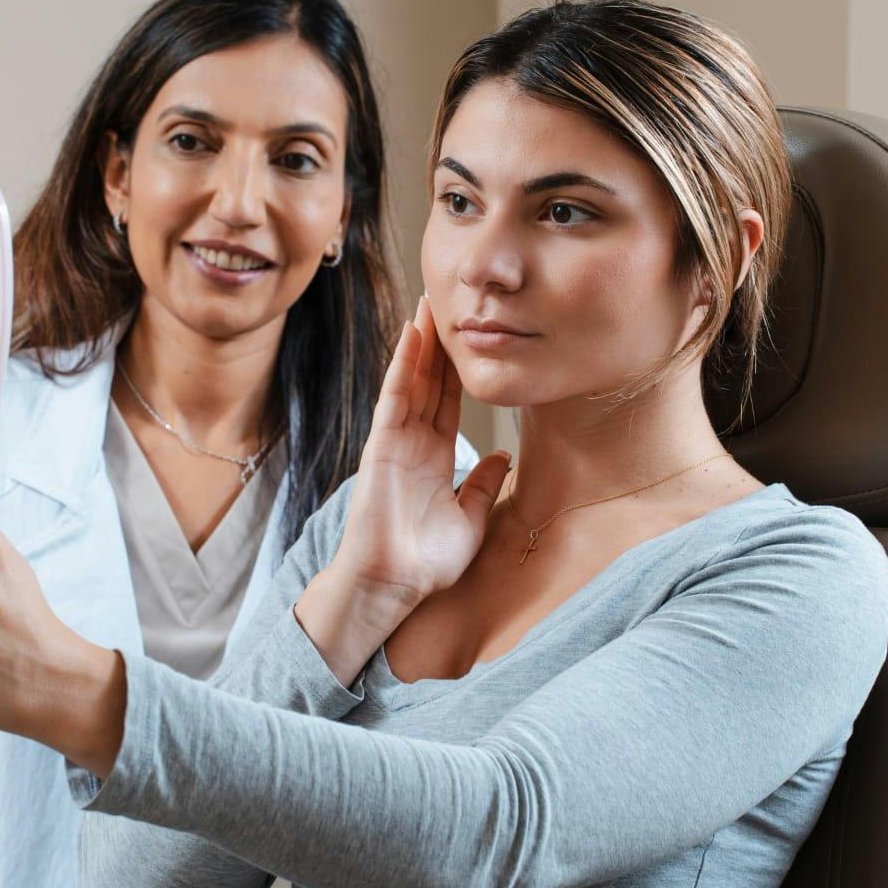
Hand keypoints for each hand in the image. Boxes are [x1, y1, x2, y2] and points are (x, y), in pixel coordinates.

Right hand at [336, 295, 511, 600]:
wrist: (393, 584)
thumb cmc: (426, 563)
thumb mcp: (471, 521)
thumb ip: (485, 487)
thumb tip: (505, 458)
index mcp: (435, 458)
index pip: (449, 402)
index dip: (458, 369)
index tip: (469, 338)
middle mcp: (414, 443)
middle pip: (429, 382)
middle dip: (437, 345)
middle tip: (447, 303)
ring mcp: (396, 440)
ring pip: (412, 381)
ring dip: (420, 344)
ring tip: (428, 306)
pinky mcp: (381, 444)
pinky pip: (395, 396)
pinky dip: (403, 365)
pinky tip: (411, 336)